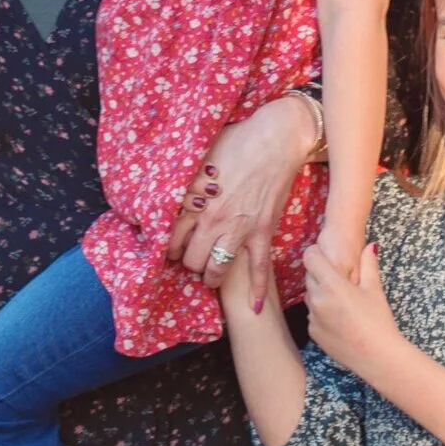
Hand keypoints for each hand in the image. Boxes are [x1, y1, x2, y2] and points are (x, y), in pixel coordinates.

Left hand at [166, 94, 316, 307]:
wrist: (275, 138)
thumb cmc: (236, 140)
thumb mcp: (200, 156)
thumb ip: (185, 178)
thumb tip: (169, 185)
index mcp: (194, 201)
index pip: (171, 239)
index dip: (168, 247)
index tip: (170, 248)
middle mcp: (213, 221)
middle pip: (192, 260)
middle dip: (189, 263)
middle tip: (190, 260)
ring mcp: (239, 230)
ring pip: (218, 269)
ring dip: (211, 277)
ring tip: (209, 276)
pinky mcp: (262, 232)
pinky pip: (259, 268)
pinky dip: (257, 290)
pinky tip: (255, 307)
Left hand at [302, 234, 397, 377]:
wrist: (376, 357)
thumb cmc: (378, 321)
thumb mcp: (374, 289)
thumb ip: (368, 264)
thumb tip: (370, 246)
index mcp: (332, 284)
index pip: (310, 257)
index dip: (316, 253)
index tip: (326, 257)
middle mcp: (317, 299)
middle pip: (309, 276)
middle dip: (320, 274)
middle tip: (338, 281)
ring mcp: (312, 317)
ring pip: (309, 296)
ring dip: (320, 294)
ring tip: (341, 303)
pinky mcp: (312, 333)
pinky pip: (312, 315)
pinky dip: (321, 313)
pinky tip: (339, 320)